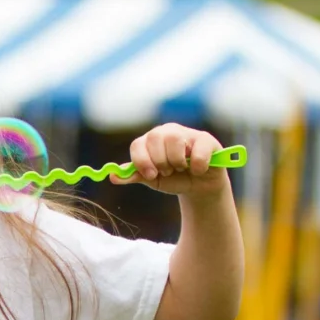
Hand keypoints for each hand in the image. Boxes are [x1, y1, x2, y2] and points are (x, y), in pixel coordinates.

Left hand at [115, 123, 231, 198]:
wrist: (199, 187)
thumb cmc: (174, 179)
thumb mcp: (152, 180)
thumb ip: (134, 176)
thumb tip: (113, 177)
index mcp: (150, 141)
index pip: (138, 144)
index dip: (141, 161)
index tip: (150, 175)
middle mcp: (167, 132)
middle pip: (155, 137)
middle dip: (160, 161)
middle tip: (168, 172)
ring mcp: (187, 133)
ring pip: (174, 139)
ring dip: (176, 161)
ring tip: (181, 169)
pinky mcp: (206, 140)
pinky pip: (198, 149)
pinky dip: (197, 165)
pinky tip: (198, 170)